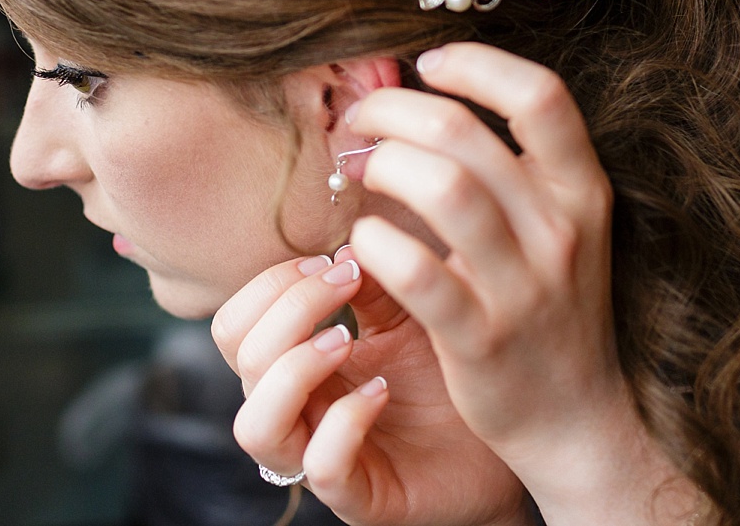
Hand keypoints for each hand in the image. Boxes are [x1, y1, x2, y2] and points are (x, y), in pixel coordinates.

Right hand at [212, 250, 528, 525]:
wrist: (505, 437)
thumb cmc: (447, 375)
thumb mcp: (407, 315)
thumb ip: (373, 283)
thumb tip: (349, 242)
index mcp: (293, 365)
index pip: (234, 325)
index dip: (269, 285)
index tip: (333, 260)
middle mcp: (295, 411)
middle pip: (238, 358)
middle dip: (287, 309)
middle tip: (346, 285)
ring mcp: (319, 456)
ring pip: (255, 426)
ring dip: (294, 370)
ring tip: (347, 340)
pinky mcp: (358, 497)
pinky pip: (322, 467)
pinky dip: (346, 422)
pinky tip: (383, 391)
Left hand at [346, 42, 699, 524]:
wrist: (576, 419)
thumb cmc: (548, 305)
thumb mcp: (550, 227)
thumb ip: (499, 164)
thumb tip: (413, 84)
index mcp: (582, 191)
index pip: (540, 96)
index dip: (476, 64)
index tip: (427, 63)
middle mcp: (561, 230)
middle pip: (465, 133)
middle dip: (394, 111)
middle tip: (360, 122)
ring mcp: (524, 287)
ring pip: (443, 188)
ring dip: (382, 166)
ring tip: (356, 172)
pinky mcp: (481, 339)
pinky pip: (416, 271)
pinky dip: (374, 243)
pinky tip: (362, 241)